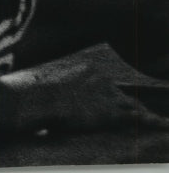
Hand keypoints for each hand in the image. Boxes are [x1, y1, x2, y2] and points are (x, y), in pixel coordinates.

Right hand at [22, 67, 168, 135]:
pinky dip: (153, 122)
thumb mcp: (49, 90)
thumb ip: (56, 95)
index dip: (114, 97)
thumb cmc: (40, 97)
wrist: (45, 99)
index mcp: (88, 71)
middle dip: (133, 106)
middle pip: (123, 95)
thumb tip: (45, 111)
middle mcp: (102, 80)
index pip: (107, 85)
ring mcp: (109, 95)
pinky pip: (138, 117)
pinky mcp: (112, 112)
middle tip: (144, 116)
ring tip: (161, 123)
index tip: (117, 104)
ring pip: (134, 106)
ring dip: (145, 116)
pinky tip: (163, 125)